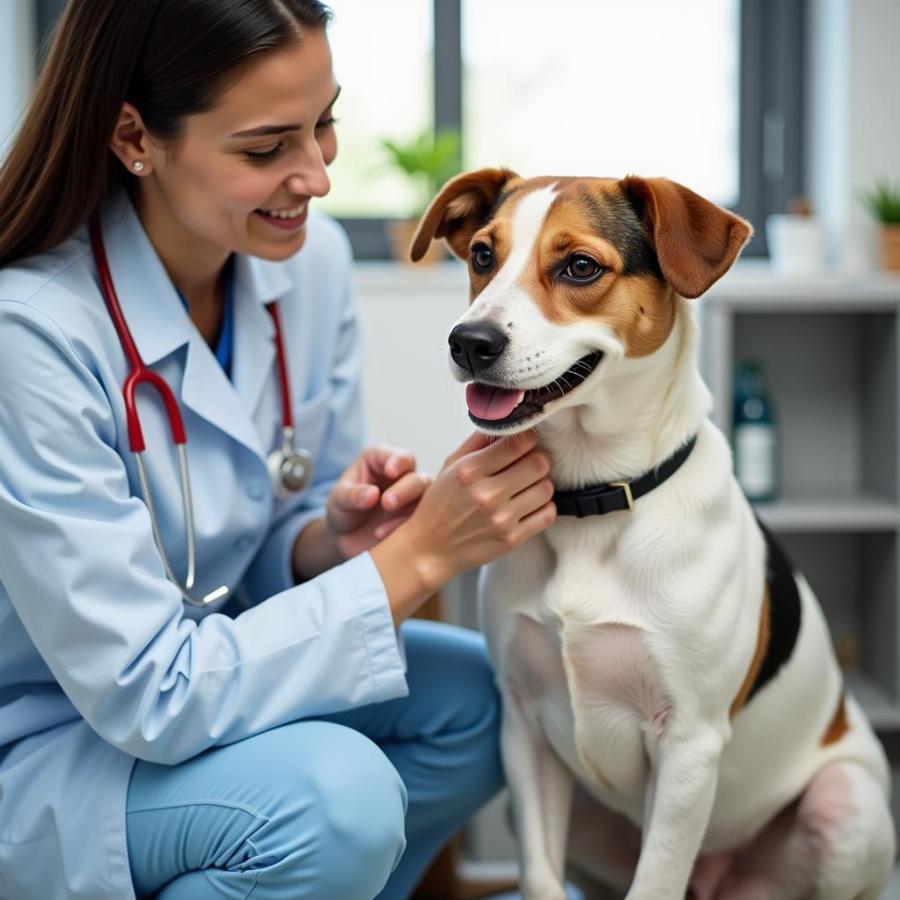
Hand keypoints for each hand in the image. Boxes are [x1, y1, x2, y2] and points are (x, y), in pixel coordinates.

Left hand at [326, 445, 430, 558]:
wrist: (346, 539)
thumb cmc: (342, 510)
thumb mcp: (339, 501)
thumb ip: (353, 495)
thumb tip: (372, 494)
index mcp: (381, 460)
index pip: (397, 456)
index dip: (397, 462)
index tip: (391, 472)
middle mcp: (402, 476)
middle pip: (416, 477)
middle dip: (405, 489)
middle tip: (387, 503)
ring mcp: (412, 498)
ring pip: (425, 499)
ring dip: (408, 509)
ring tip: (382, 525)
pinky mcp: (417, 518)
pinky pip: (421, 521)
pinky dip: (403, 527)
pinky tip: (381, 534)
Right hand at [371, 430, 556, 621]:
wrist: (430, 548)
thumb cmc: (440, 503)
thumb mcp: (451, 465)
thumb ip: (479, 441)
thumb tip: (506, 421)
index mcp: (469, 471)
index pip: (518, 442)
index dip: (528, 438)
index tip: (524, 442)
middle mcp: (486, 494)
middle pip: (539, 463)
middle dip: (537, 459)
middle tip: (526, 464)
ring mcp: (501, 519)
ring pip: (546, 488)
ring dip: (540, 483)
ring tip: (525, 486)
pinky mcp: (511, 539)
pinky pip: (548, 514)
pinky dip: (543, 507)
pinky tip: (527, 505)